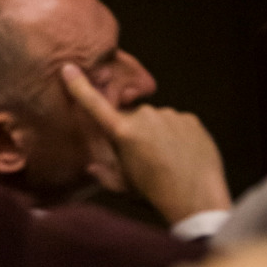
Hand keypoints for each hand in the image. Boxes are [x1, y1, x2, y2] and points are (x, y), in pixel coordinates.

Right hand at [60, 63, 231, 224]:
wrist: (197, 198)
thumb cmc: (155, 194)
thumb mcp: (124, 186)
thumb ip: (104, 174)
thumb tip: (92, 168)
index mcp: (122, 132)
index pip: (95, 104)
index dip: (79, 86)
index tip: (69, 68)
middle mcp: (145, 116)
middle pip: (131, 118)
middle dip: (132, 132)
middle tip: (143, 157)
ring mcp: (170, 115)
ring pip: (156, 121)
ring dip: (157, 134)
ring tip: (167, 159)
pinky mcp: (191, 119)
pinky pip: (177, 123)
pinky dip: (177, 136)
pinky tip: (183, 155)